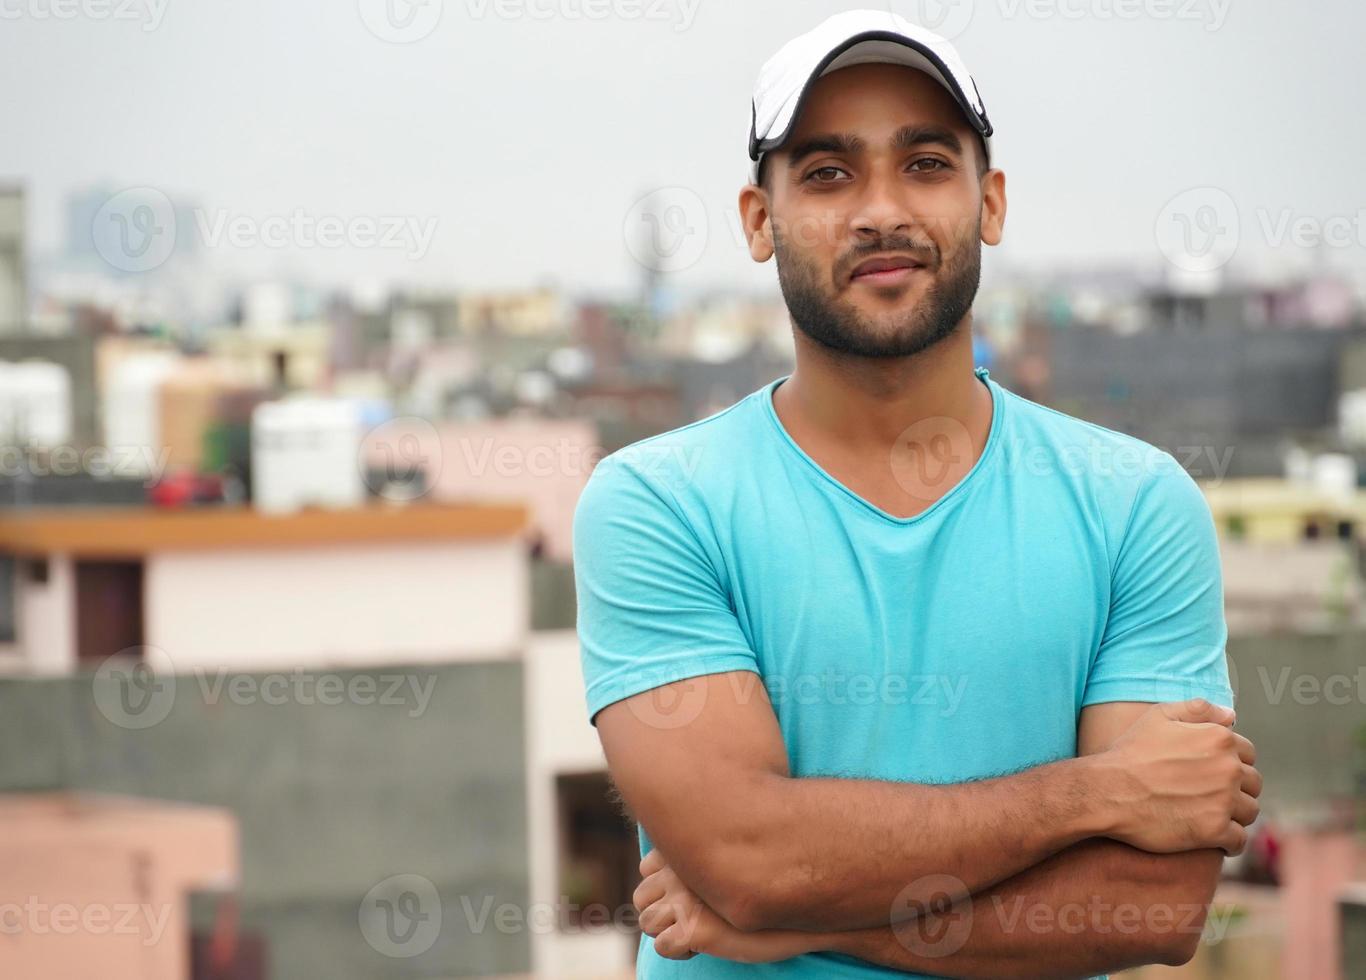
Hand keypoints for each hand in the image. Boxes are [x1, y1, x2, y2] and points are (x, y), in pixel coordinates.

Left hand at [633, 850, 818, 962]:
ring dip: (668, 931)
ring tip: (697, 930)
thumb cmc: (763, 885)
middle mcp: (682, 872)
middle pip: (641, 898)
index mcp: (689, 850)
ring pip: (647, 923)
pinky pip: (663, 947)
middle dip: (661, 911)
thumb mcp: (726, 860)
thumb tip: (659, 865)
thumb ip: (697, 856)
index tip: (690, 893)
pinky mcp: (692, 931)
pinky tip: (702, 945)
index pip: (647, 867)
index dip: (663, 886)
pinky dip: (678, 951)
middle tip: (693, 917)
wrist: (797, 915)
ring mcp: (685, 901)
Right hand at [1100, 698, 1261, 855]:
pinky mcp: (1214, 831)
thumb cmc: (1130, 753)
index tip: (1214, 773)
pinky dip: (1229, 842)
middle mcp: (1228, 769)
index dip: (1232, 763)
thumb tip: (1232, 716)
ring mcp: (1223, 801)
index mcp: (1219, 739)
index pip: (1248, 754)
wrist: (1107, 791)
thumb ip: (1198, 709)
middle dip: (1237, 789)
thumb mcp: (1158, 717)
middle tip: (1212, 796)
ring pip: (1249, 812)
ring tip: (1213, 816)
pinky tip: (1215, 840)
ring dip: (1235, 815)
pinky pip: (1239, 840)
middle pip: (1253, 784)